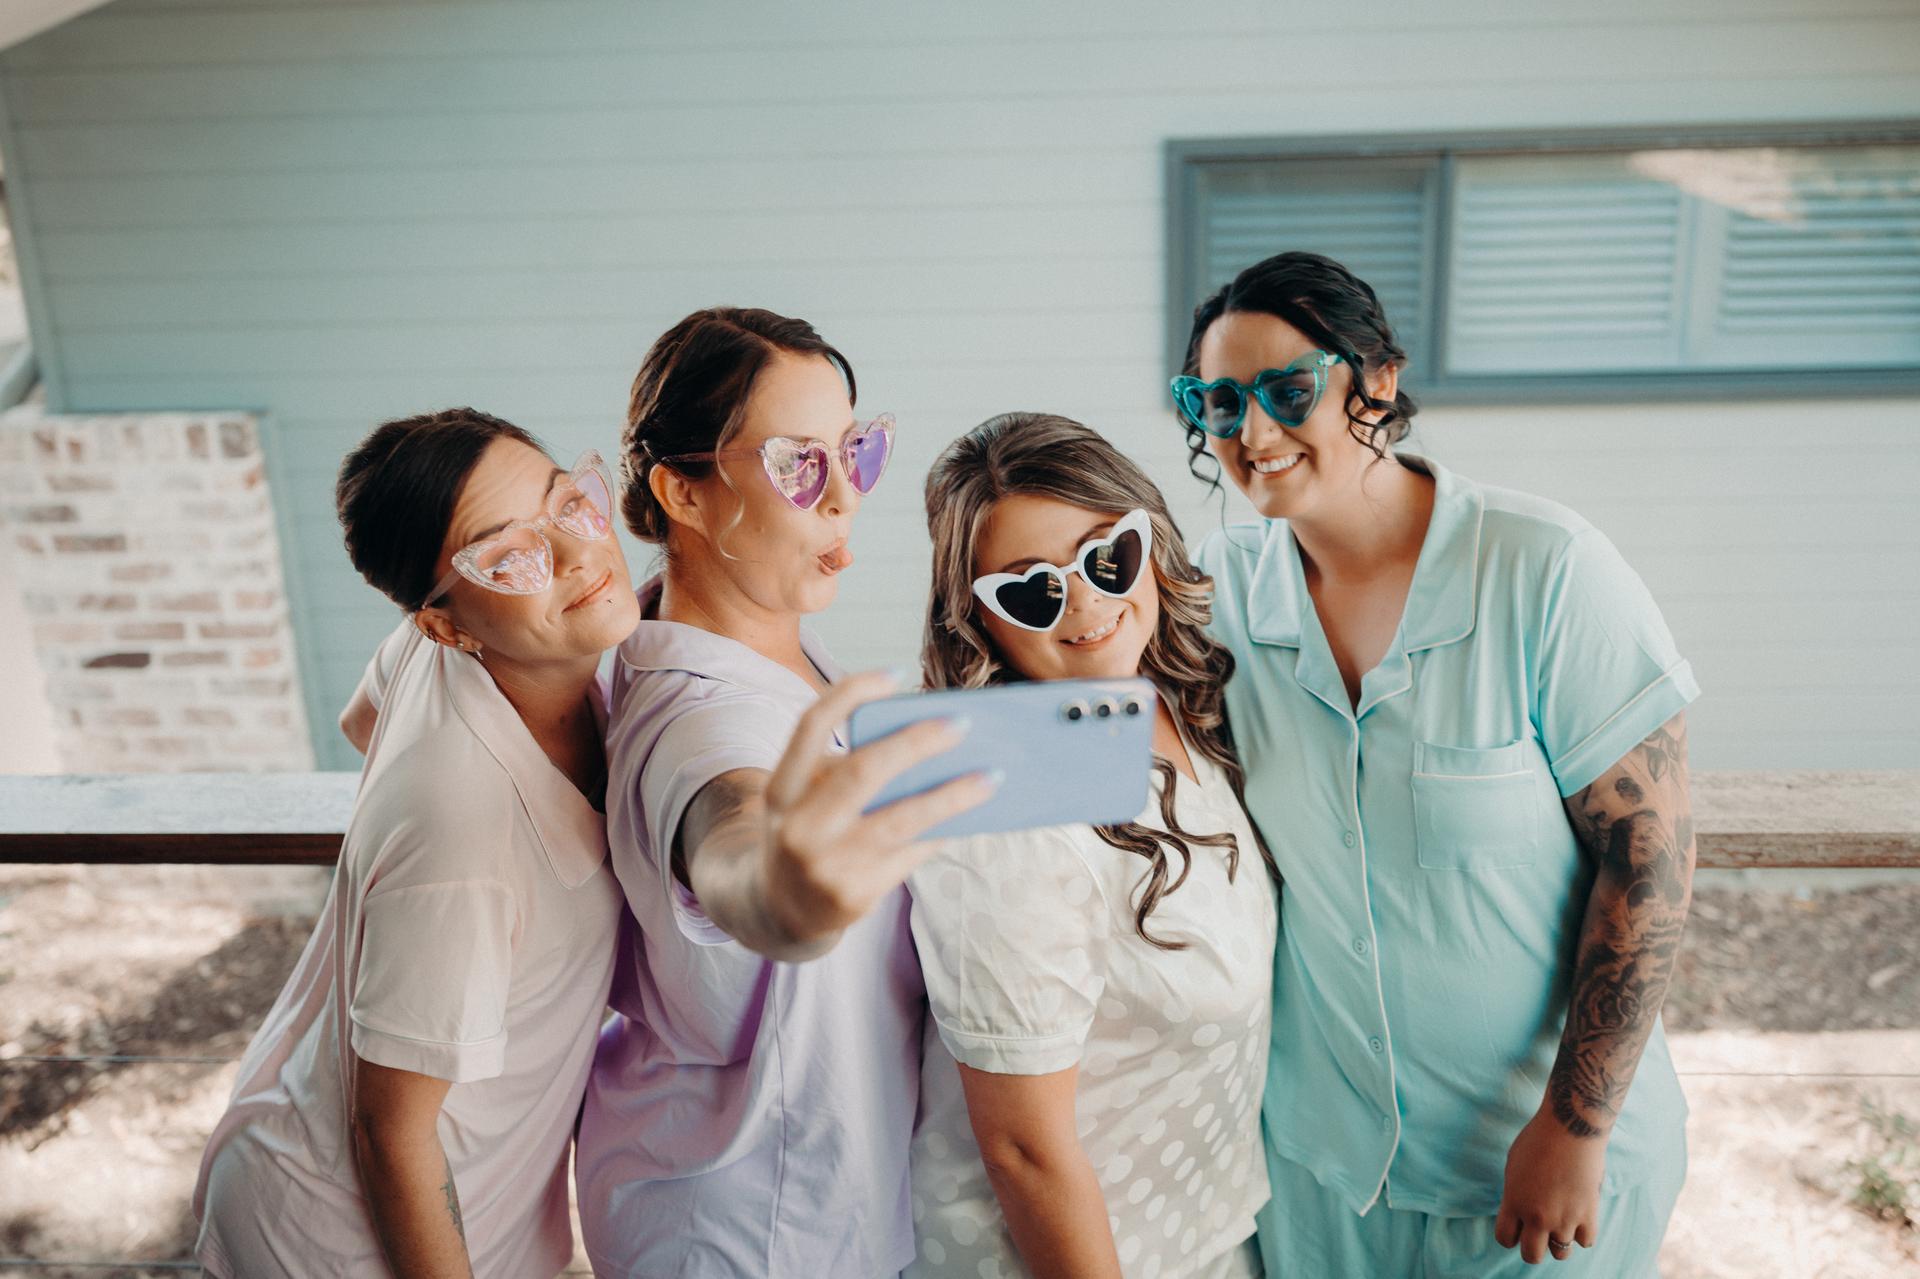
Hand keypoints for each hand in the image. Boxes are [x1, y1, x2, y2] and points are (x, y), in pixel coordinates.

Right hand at [758, 670, 995, 946]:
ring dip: (953, 794)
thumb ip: (846, 772)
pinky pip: (911, 853)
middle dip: (917, 743)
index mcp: (782, 790)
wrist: (783, 912)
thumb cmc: (808, 835)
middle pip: (863, 770)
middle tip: (962, 725)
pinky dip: (942, 830)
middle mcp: (798, 826)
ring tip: (991, 776)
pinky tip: (969, 816)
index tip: (896, 675)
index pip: (810, 725)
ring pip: (902, 819)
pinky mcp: (854, 896)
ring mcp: (825, 865)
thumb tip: (927, 745)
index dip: (850, 694)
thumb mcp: (805, 801)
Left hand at [1494, 1104, 1606, 1263]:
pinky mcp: (1588, 1214)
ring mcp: (1564, 1218)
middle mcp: (1537, 1216)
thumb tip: (1519, 1213)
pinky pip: (1585, 1241)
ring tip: (1560, 1221)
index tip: (1517, 1226)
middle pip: (1531, 1255)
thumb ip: (1515, 1194)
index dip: (1510, 1235)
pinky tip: (1578, 1216)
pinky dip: (1582, 1233)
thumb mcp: (1514, 1166)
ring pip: (1560, 1253)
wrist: (1570, 1127)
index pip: (1504, 1239)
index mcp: (1513, 1201)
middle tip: (1537, 1232)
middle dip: (1532, 1247)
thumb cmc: (1538, 1139)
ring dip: (1558, 1240)